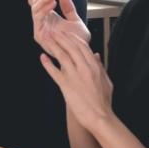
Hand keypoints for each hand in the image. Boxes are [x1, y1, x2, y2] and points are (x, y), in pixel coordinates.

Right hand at [27, 0, 89, 47]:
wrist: (81, 53)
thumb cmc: (78, 41)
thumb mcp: (75, 21)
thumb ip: (69, 9)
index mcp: (48, 19)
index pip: (36, 4)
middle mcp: (42, 24)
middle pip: (34, 5)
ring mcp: (39, 30)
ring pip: (35, 10)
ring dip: (43, 0)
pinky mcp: (39, 35)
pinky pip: (38, 19)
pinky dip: (44, 9)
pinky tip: (52, 3)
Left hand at [33, 0, 114, 130]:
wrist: (99, 116)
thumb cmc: (103, 101)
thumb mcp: (106, 81)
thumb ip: (100, 67)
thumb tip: (96, 55)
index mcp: (94, 66)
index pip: (82, 47)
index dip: (73, 38)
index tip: (67, 33)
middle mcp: (84, 68)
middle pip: (71, 48)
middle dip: (62, 37)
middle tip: (54, 31)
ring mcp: (74, 76)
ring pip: (62, 56)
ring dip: (53, 46)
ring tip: (47, 38)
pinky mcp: (65, 85)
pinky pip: (54, 72)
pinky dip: (47, 64)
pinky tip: (42, 57)